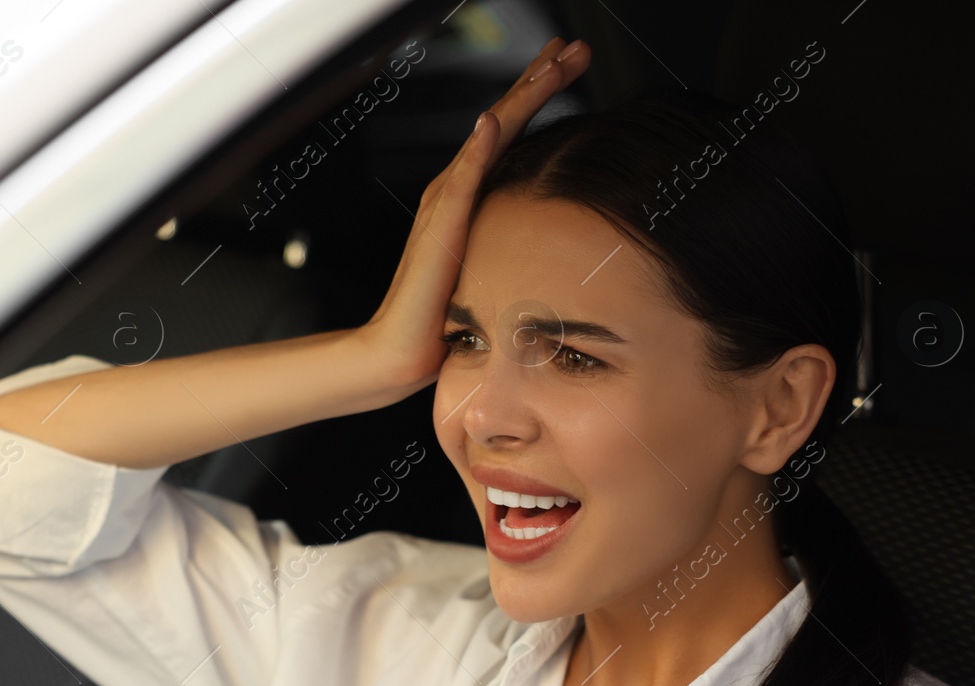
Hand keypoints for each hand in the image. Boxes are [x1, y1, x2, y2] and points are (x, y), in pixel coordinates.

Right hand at [355, 35, 590, 395]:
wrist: (400, 348)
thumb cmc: (442, 317)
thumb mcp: (489, 266)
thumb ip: (509, 240)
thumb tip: (549, 237)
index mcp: (469, 193)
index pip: (510, 129)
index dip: (538, 91)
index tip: (568, 60)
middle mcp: (455, 187)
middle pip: (503, 119)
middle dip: (540, 78)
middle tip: (573, 47)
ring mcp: (444, 204)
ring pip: (488, 137)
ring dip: (520, 99)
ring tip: (550, 67)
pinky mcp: (439, 230)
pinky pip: (461, 184)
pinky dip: (477, 151)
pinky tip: (491, 124)